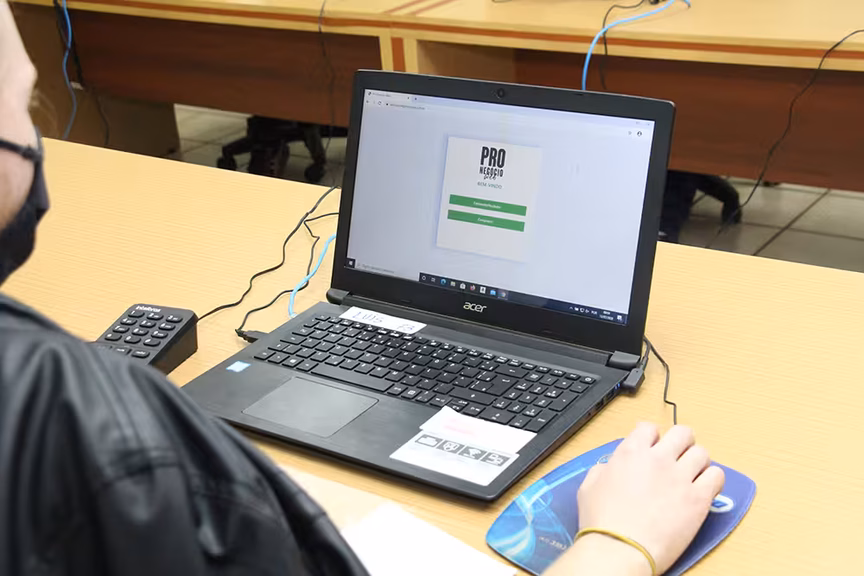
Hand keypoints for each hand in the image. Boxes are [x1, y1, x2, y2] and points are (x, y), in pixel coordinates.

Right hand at [576, 423, 724, 573]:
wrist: (620, 549)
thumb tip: (613, 467)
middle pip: (682, 433)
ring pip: (702, 452)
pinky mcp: (698, 499)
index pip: (649, 428)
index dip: (651, 437)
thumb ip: (604, 469)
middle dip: (680, 443)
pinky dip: (712, 480)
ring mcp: (681, 477)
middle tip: (677, 457)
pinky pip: (717, 476)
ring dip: (697, 462)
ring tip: (691, 475)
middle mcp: (658, 459)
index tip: (652, 447)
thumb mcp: (589, 486)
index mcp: (631, 452)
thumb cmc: (601, 522)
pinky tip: (704, 489)